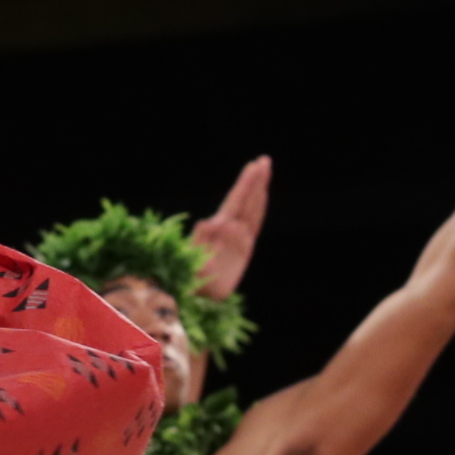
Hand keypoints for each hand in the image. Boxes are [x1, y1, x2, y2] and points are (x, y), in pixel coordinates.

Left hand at [191, 155, 270, 299]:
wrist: (195, 295)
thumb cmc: (190, 279)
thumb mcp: (192, 263)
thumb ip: (200, 245)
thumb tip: (209, 224)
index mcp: (217, 229)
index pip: (235, 201)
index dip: (245, 184)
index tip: (253, 166)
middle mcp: (228, 229)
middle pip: (245, 200)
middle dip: (254, 180)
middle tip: (264, 160)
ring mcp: (237, 237)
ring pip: (251, 208)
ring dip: (258, 190)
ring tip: (265, 171)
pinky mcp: (243, 248)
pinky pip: (254, 224)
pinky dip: (259, 209)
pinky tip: (262, 196)